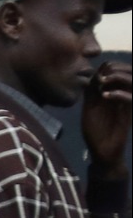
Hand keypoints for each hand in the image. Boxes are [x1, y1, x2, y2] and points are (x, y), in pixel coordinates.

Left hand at [84, 60, 132, 177]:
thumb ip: (91, 93)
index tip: (98, 69)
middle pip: (130, 73)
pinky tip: (105, 95)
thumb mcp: (90, 108)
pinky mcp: (129, 114)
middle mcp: (124, 97)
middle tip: (103, 72)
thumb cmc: (95, 130)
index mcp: (116, 93)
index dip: (111, 66)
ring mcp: (127, 105)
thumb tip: (91, 75)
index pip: (120, 71)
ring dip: (118, 77)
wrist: (102, 151)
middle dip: (117, 68)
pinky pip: (130, 99)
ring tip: (103, 80)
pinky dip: (119, 94)